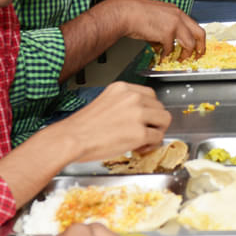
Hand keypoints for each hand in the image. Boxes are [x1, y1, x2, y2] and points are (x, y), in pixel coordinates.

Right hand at [53, 82, 170, 162]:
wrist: (70, 139)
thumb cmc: (82, 126)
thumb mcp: (105, 103)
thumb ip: (123, 105)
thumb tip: (140, 117)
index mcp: (122, 88)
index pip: (150, 96)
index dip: (149, 110)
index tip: (145, 119)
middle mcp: (132, 97)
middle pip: (159, 107)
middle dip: (154, 122)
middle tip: (145, 132)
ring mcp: (137, 114)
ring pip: (164, 120)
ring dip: (157, 132)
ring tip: (145, 140)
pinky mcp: (139, 132)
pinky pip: (158, 138)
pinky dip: (152, 145)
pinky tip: (140, 148)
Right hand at [104, 0, 203, 58]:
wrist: (126, 12)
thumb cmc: (136, 14)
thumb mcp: (156, 18)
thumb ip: (164, 30)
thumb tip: (164, 46)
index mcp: (176, 12)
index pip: (193, 25)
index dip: (196, 38)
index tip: (197, 46)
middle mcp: (178, 16)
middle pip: (199, 33)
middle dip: (201, 47)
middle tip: (198, 55)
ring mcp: (174, 24)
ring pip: (189, 43)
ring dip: (185, 54)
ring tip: (180, 60)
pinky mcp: (167, 33)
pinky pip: (170, 49)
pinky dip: (166, 55)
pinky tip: (161, 56)